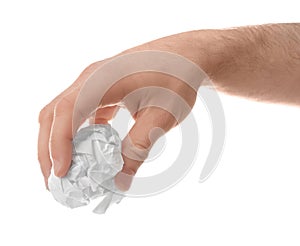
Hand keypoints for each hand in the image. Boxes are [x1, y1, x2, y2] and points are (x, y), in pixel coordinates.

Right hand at [38, 48, 199, 190]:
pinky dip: (78, 135)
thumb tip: (119, 183)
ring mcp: (94, 82)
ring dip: (61, 142)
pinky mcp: (101, 89)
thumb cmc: (177, 80)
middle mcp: (91, 78)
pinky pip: (81, 112)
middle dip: (49, 148)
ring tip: (67, 170)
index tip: (62, 173)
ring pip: (63, 113)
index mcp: (102, 80)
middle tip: (55, 182)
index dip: (58, 144)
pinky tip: (89, 152)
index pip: (67, 111)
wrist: (187, 56)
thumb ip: (138, 148)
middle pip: (54, 113)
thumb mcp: (160, 117)